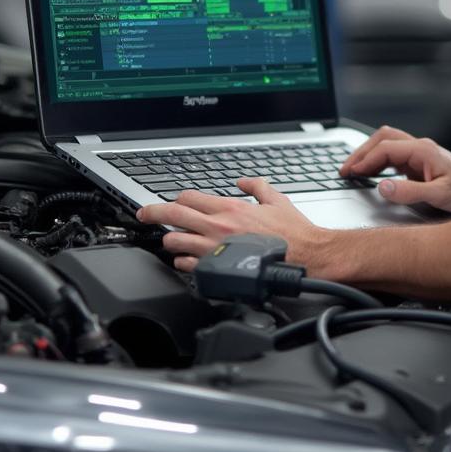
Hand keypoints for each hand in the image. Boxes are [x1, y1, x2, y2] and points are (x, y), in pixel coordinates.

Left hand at [136, 178, 328, 272]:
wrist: (307, 257)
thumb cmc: (295, 233)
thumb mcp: (277, 199)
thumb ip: (257, 186)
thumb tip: (243, 181)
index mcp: (231, 208)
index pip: (189, 197)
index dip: (176, 199)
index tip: (171, 202)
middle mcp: (219, 227)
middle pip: (173, 216)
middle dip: (152, 214)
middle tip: (144, 215)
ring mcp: (215, 250)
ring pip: (175, 242)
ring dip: (170, 240)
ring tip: (170, 241)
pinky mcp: (218, 270)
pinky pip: (187, 266)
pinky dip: (183, 263)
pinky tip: (185, 261)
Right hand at [340, 125, 450, 213]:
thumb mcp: (440, 196)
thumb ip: (410, 192)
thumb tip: (382, 188)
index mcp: (422, 151)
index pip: (385, 148)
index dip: (364, 160)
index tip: (349, 173)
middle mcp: (419, 147)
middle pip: (382, 139)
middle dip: (361, 152)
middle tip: (344, 170)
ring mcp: (419, 153)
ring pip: (386, 143)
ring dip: (368, 154)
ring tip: (352, 170)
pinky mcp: (419, 161)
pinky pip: (392, 154)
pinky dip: (377, 160)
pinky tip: (370, 173)